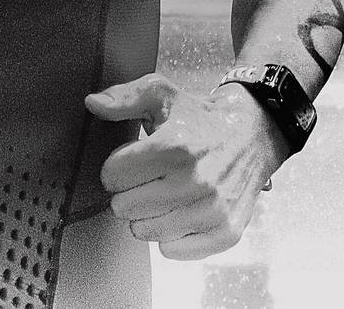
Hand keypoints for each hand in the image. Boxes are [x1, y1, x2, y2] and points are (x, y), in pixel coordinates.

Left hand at [85, 73, 286, 258]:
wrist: (251, 135)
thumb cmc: (199, 117)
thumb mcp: (160, 93)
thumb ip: (123, 97)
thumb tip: (92, 103)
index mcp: (175, 146)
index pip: (114, 175)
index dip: (113, 167)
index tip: (126, 161)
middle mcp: (195, 181)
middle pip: (126, 207)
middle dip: (126, 192)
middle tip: (142, 178)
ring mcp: (213, 210)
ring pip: (146, 231)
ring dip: (145, 215)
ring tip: (158, 193)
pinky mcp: (226, 232)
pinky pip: (174, 251)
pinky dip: (168, 236)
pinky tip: (175, 212)